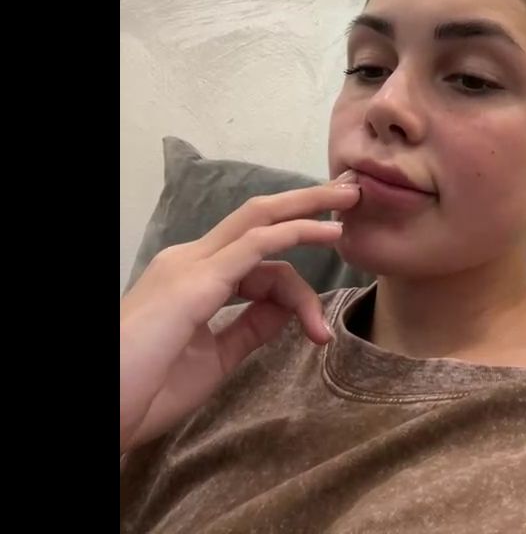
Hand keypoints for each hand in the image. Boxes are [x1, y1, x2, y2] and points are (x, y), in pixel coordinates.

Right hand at [119, 171, 359, 452]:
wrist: (98, 410)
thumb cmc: (142, 392)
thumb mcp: (212, 359)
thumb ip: (249, 329)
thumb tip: (290, 309)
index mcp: (191, 279)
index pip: (256, 261)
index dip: (297, 288)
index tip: (320, 332)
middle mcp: (190, 261)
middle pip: (258, 216)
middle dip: (306, 201)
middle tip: (350, 192)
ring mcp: (191, 265)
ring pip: (261, 221)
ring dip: (309, 207)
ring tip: (350, 200)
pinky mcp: (195, 280)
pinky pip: (255, 245)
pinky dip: (295, 233)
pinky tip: (325, 233)